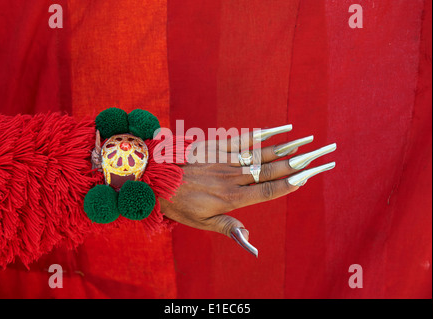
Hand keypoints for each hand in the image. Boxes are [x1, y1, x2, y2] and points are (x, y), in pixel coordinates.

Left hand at [160, 127, 335, 256]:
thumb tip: (251, 242)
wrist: (155, 177)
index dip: (290, 184)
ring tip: (311, 142)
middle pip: (273, 170)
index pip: (269, 191)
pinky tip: (283, 130)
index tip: (310, 176)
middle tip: (323, 155)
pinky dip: (267, 134)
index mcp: (233, 198)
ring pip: (264, 152)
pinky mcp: (219, 145)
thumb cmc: (179, 204)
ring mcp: (228, 159)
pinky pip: (246, 138)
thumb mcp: (201, 223)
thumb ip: (229, 228)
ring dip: (289, 147)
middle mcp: (235, 176)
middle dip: (300, 163)